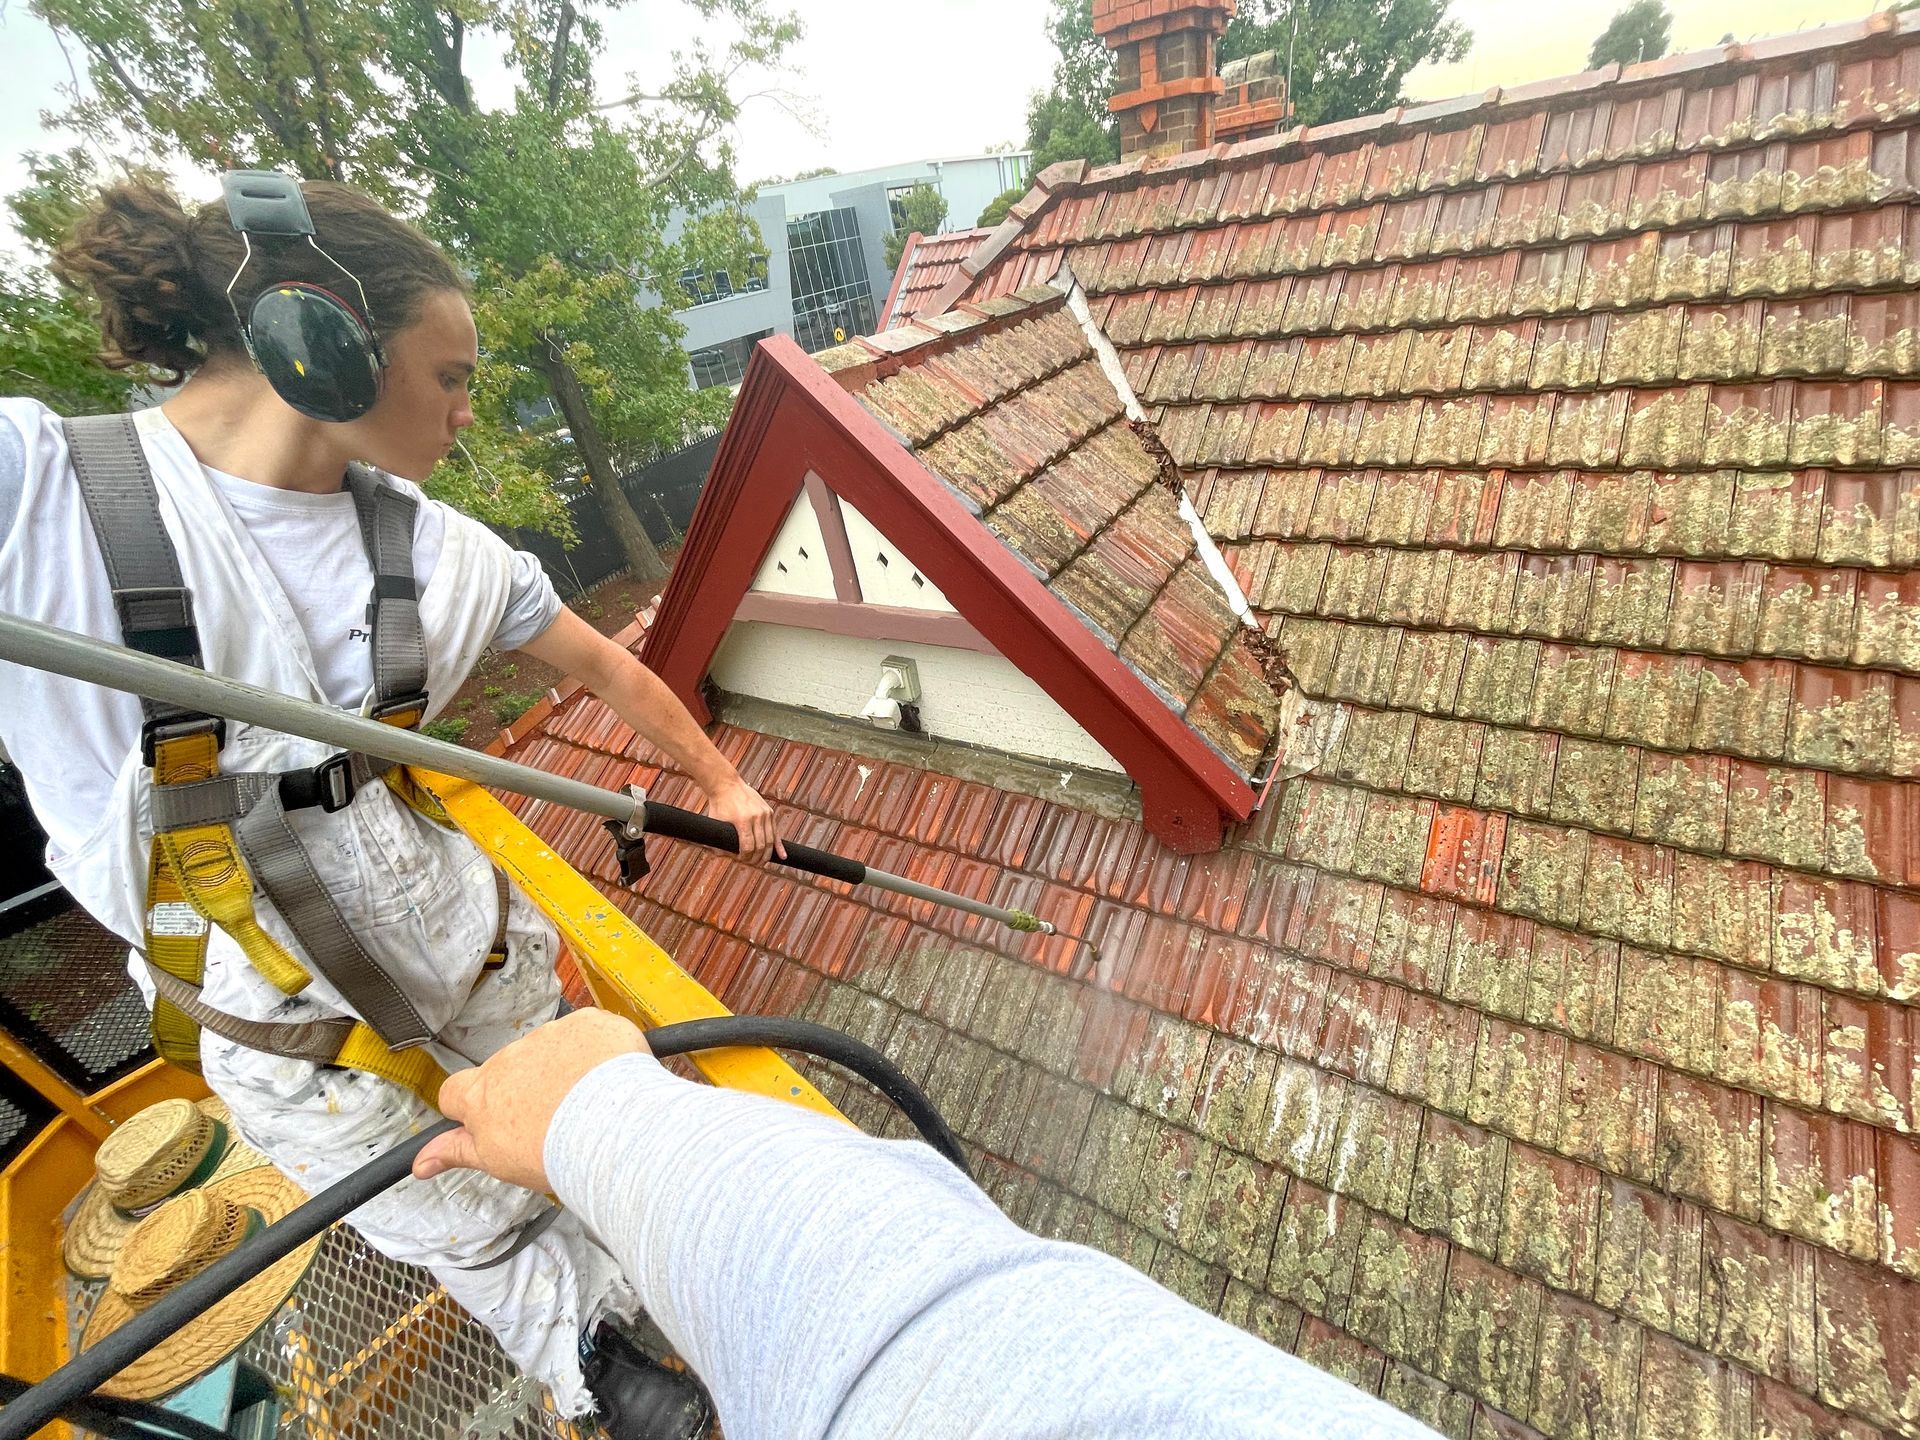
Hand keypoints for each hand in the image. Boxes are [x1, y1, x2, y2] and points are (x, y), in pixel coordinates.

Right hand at [413, 1009, 650, 1190]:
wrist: (609, 1128)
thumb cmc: (554, 1152)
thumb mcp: (496, 1160)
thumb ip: (457, 1151)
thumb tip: (420, 1163)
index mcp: (482, 1093)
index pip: (455, 1091)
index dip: (470, 1106)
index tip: (489, 1118)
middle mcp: (510, 1057)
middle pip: (507, 1070)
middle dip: (525, 1087)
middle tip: (552, 1117)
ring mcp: (550, 1035)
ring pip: (549, 1049)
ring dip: (562, 1068)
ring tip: (586, 1102)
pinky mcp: (587, 1022)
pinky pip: (587, 1033)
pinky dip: (596, 1050)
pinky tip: (609, 1077)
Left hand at [707, 777, 783, 864]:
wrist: (726, 784)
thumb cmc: (719, 804)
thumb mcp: (715, 823)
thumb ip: (717, 840)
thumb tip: (722, 857)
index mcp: (742, 820)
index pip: (748, 846)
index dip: (745, 857)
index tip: (741, 860)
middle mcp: (756, 817)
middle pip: (761, 845)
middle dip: (756, 858)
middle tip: (752, 864)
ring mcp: (765, 813)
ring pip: (770, 840)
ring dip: (767, 854)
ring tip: (762, 862)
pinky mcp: (769, 811)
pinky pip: (775, 832)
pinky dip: (778, 845)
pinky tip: (783, 856)